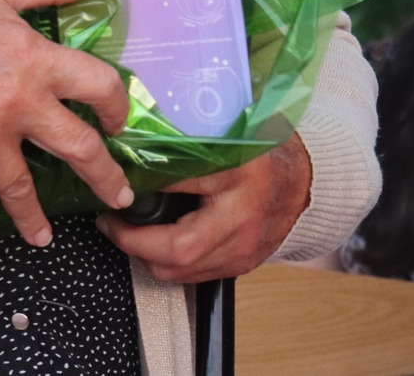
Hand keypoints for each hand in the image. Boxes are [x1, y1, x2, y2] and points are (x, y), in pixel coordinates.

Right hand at [0, 0, 133, 246]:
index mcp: (37, 61)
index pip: (97, 86)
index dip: (116, 105)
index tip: (118, 120)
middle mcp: (20, 105)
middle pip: (76, 148)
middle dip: (103, 176)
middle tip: (119, 194)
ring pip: (23, 187)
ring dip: (35, 216)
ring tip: (44, 237)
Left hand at [96, 136, 312, 283]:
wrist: (304, 183)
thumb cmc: (263, 155)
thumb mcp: (229, 137)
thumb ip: (191, 142)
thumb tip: (138, 141)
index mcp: (240, 173)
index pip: (180, 182)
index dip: (142, 184)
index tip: (116, 178)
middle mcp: (242, 217)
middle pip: (179, 247)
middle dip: (134, 240)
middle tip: (110, 221)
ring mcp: (243, 248)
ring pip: (181, 270)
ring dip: (145, 256)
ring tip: (124, 231)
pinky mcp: (241, 265)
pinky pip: (194, 276)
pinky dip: (167, 262)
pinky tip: (153, 242)